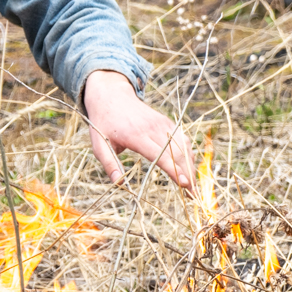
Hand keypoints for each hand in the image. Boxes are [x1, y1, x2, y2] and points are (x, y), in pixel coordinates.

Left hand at [82, 70, 193, 190]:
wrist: (111, 96)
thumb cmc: (103, 123)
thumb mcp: (99, 144)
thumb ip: (108, 164)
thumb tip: (119, 183)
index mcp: (136, 135)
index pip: (160, 155)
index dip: (174, 170)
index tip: (184, 185)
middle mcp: (153, 128)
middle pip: (177, 152)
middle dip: (187, 174)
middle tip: (193, 196)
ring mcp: (162, 123)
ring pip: (183, 146)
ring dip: (191, 165)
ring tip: (193, 187)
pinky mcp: (166, 121)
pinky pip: (182, 139)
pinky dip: (188, 154)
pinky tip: (189, 169)